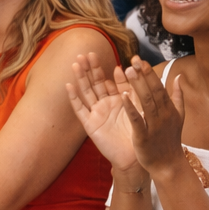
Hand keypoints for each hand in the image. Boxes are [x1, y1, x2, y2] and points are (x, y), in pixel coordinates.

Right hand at [65, 51, 139, 173]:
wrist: (135, 155)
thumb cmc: (140, 132)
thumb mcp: (140, 107)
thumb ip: (137, 89)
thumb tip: (133, 69)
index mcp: (119, 100)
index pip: (112, 81)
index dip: (108, 70)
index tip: (106, 57)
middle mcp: (106, 105)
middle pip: (96, 83)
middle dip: (91, 69)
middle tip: (86, 53)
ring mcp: (96, 113)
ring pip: (86, 92)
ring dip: (80, 78)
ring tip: (76, 63)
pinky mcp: (90, 124)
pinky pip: (80, 109)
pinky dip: (74, 98)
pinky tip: (68, 86)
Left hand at [117, 57, 186, 177]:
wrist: (168, 164)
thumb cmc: (170, 139)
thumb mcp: (179, 116)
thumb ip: (178, 95)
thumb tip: (179, 76)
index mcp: (169, 108)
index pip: (159, 86)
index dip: (150, 72)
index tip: (141, 59)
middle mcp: (162, 114)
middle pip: (152, 91)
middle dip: (143, 74)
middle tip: (133, 60)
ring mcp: (153, 125)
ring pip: (145, 101)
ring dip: (136, 85)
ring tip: (127, 70)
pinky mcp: (143, 136)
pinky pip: (136, 119)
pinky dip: (130, 107)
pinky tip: (122, 96)